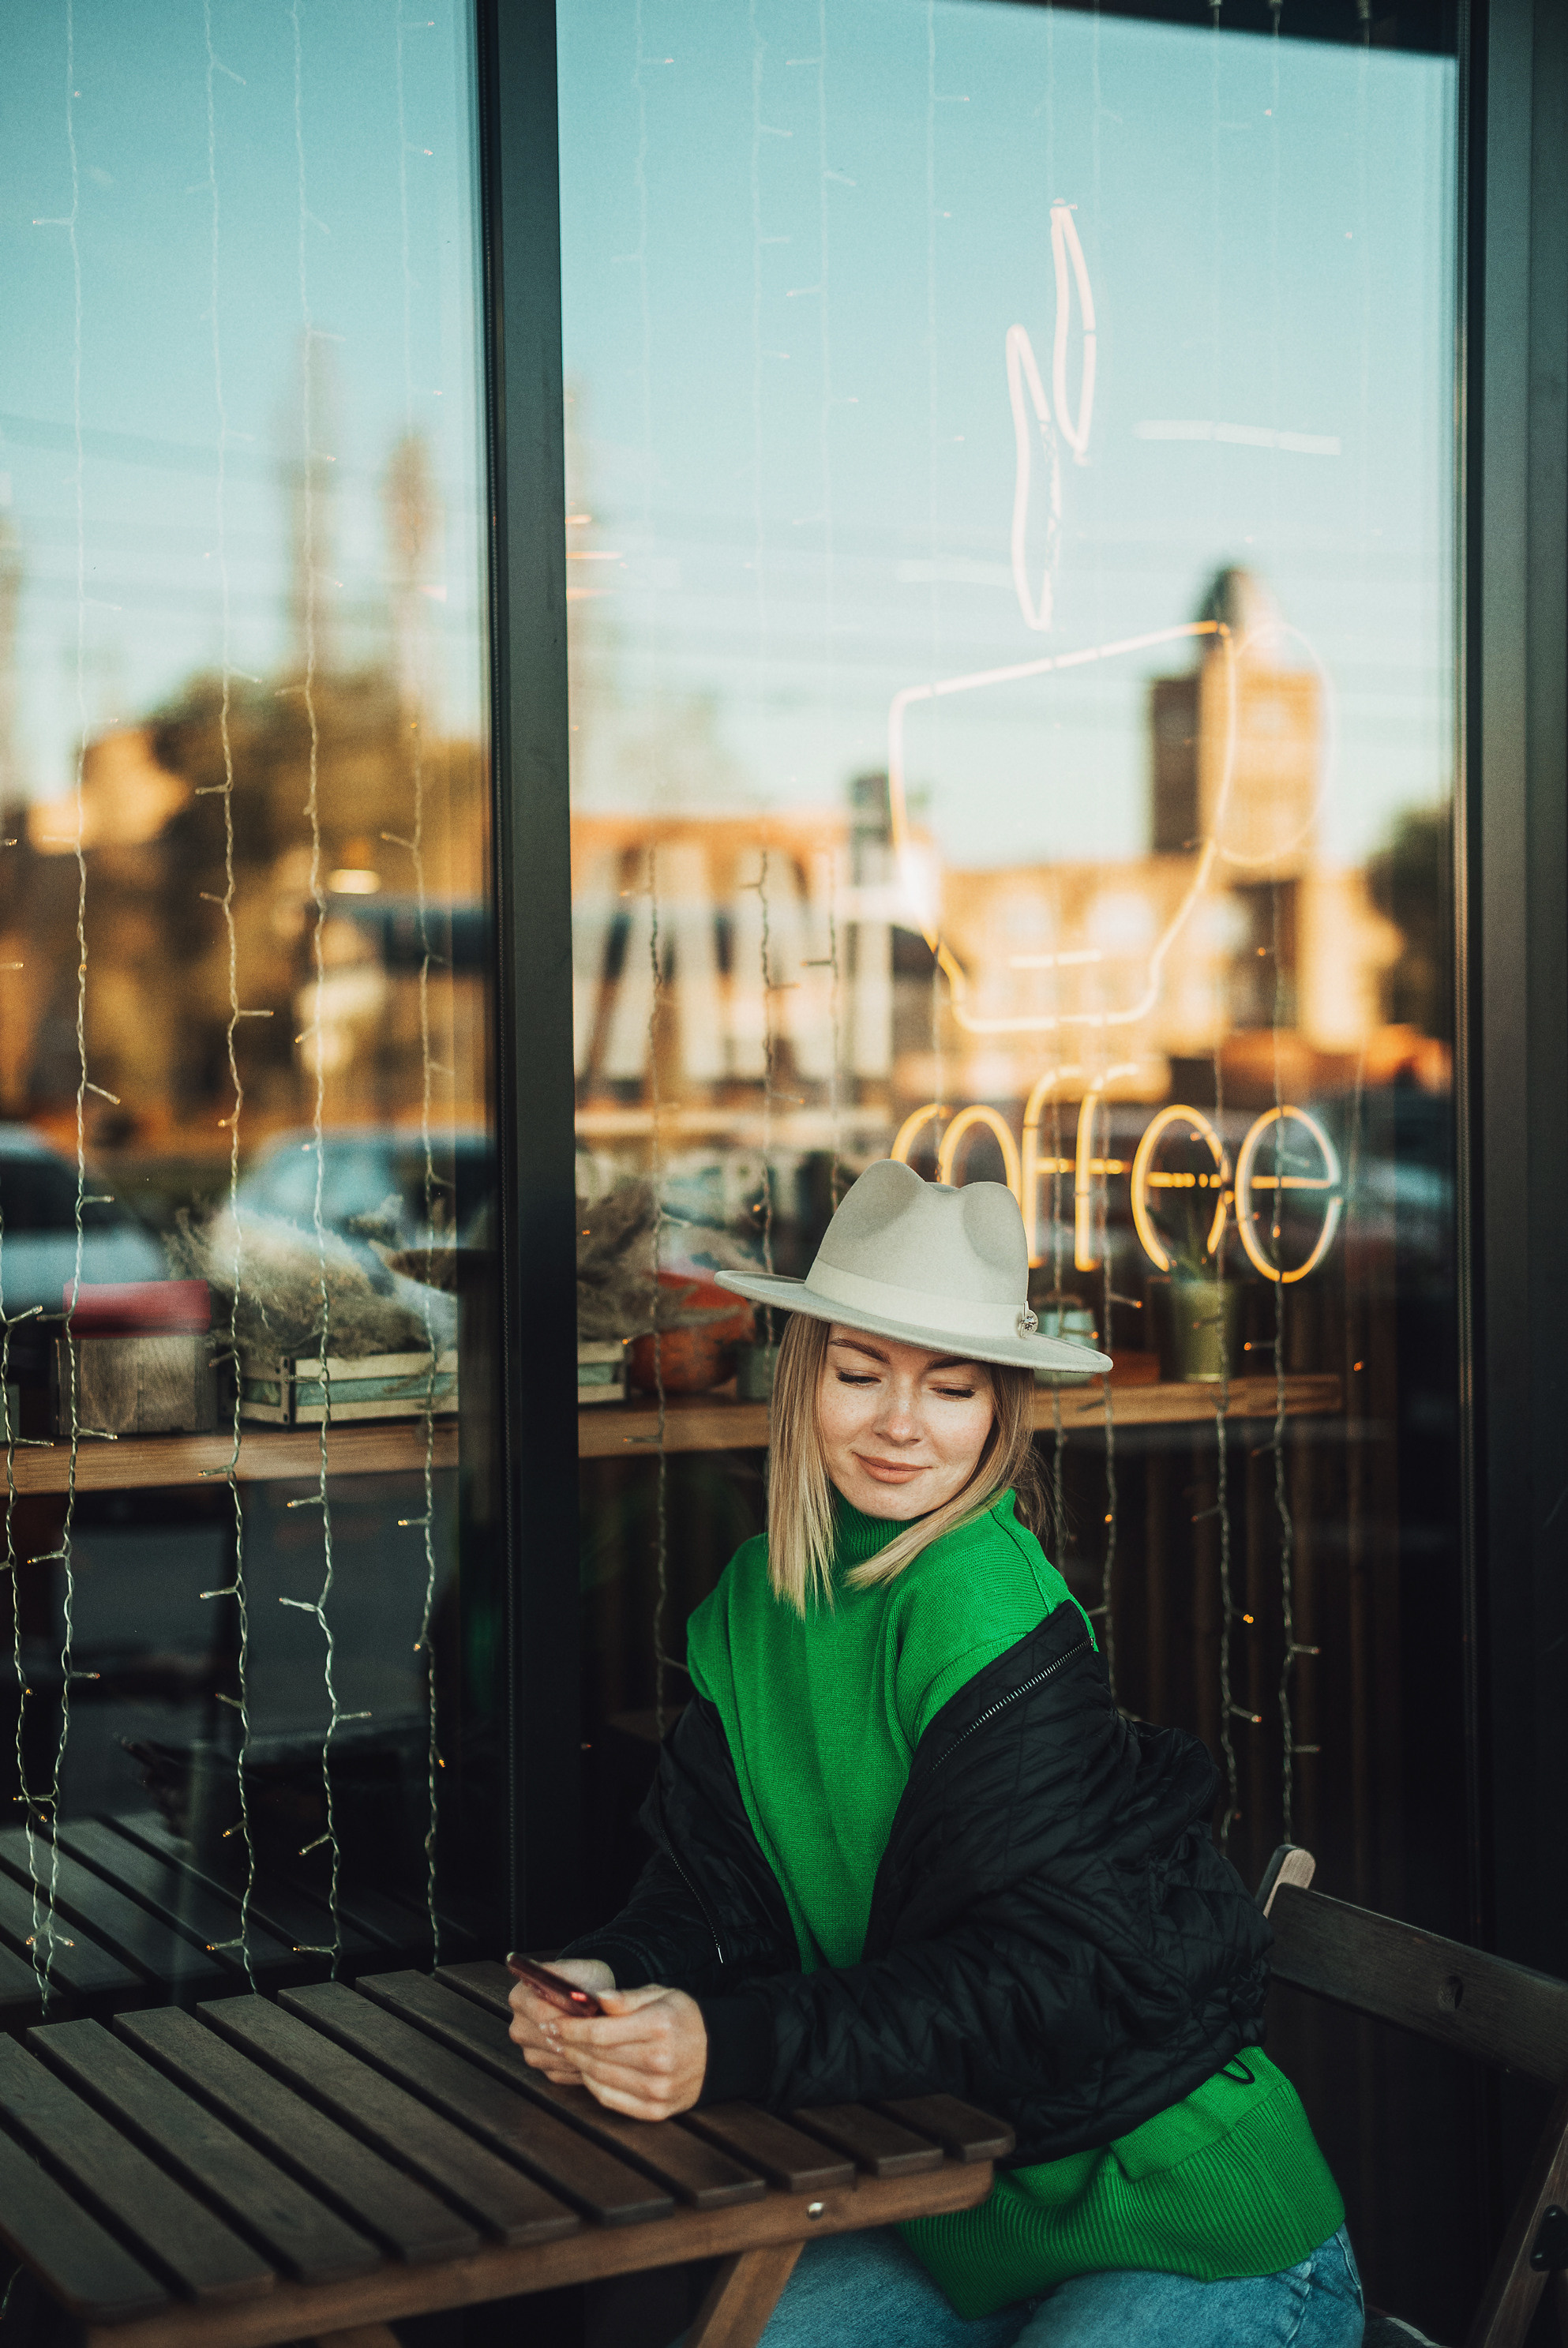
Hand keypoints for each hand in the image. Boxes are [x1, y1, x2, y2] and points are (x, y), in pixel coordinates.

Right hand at [508, 1959, 615, 2085]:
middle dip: (577, 2037)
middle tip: (603, 2033)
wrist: (586, 1997)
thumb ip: (567, 1977)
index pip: (542, 2014)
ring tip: (601, 2041)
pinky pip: (562, 2073)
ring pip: (557, 2059)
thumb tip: (570, 1993)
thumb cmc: (582, 1980)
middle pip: (548, 2040)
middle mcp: (518, 2026)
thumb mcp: (576, 1970)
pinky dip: (579, 2066)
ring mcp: (528, 2050)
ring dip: (580, 2054)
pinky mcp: (542, 2068)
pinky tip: (593, 2053)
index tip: (593, 2018)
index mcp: (520, 1997)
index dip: (569, 2018)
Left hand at [526, 1982, 708, 2120]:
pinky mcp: (655, 2111)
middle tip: (550, 2036)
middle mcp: (658, 2061)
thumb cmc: (684, 2018)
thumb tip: (594, 1999)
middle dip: (569, 2045)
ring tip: (565, 2051)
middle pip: (597, 2056)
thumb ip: (626, 1998)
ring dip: (578, 2064)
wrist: (717, 2053)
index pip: (601, 2031)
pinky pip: (612, 2099)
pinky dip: (593, 2085)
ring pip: (601, 2078)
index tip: (553, 2023)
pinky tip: (586, 2071)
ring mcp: (657, 2090)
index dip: (571, 2029)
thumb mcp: (661, 1995)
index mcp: (658, 2027)